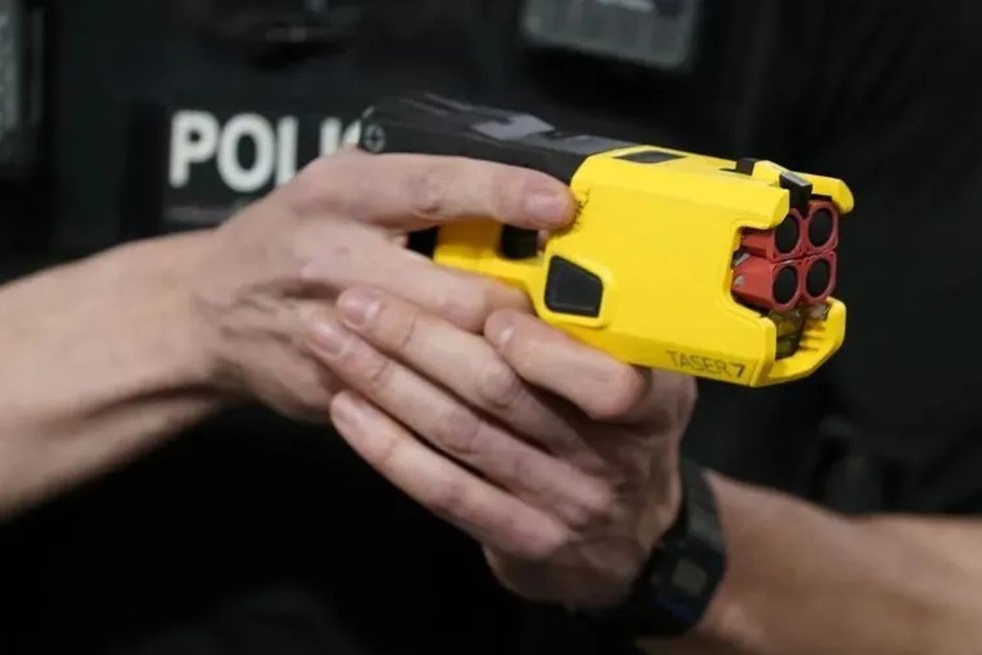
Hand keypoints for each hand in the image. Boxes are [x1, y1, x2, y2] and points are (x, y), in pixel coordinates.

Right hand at [185, 148, 575, 420]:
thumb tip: (523, 197)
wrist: (207, 310)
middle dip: (523, 312)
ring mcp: (325, 329)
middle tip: (566, 316)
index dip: (504, 196)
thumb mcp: (342, 187)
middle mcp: (330, 256)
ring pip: (443, 358)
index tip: (560, 207)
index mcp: (342, 194)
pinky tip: (489, 398)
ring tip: (541, 361)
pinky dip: (458, 400)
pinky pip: (412, 401)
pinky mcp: (326, 385)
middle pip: (458, 294)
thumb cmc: (297, 234)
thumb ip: (416, 189)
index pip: (435, 187)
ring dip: (502, 363)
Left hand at [300, 286, 696, 606]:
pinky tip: (346, 406)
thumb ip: (599, 327)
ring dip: (387, 381)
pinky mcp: (519, 539)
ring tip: (330, 337)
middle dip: (422, 340)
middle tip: (357, 299)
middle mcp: (610, 458)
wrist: (631, 540)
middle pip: (504, 395)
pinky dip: (388, 446)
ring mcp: (563, 505)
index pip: (609, 384)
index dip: (546, 352)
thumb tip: (535, 236)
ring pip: (460, 434)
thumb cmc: (621, 428)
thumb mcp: (646, 375)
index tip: (492, 313)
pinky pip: (443, 488)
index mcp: (651, 403)